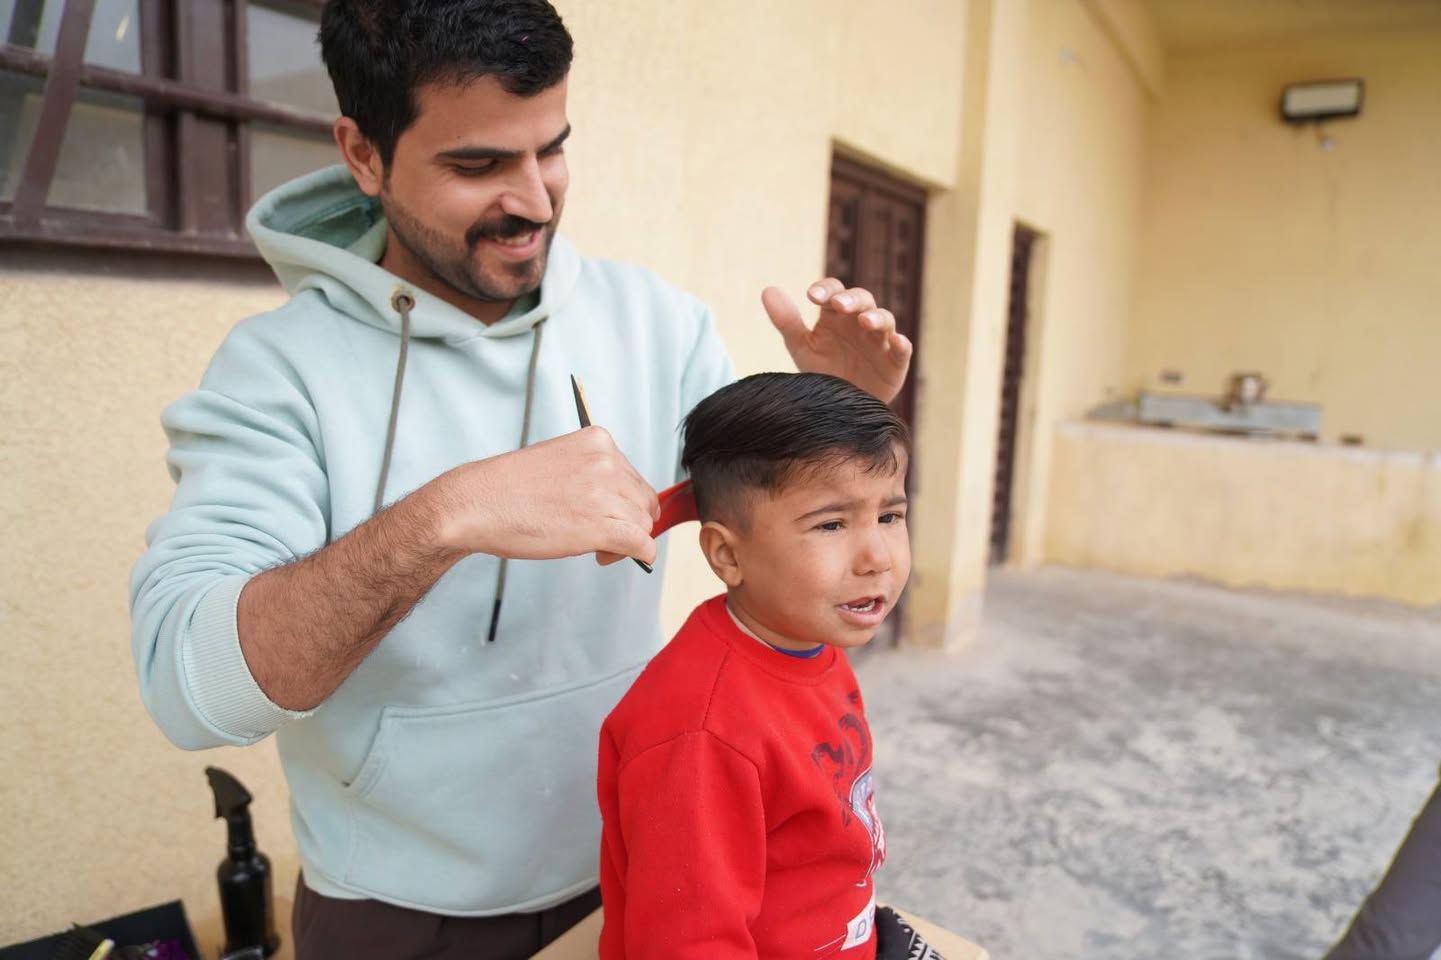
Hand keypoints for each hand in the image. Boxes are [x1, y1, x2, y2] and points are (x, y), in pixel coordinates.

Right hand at [429, 427, 660, 565]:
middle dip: (628, 522)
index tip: (604, 515)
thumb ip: (592, 474)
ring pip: (643, 524)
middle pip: (643, 501)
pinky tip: (612, 557)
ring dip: (626, 541)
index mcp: (598, 440)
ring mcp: (604, 493)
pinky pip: (641, 544)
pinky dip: (640, 555)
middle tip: (603, 537)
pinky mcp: (600, 525)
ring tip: (596, 548)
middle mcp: (607, 462)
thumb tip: (622, 503)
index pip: (633, 476)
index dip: (623, 502)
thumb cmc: (509, 488)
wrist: (477, 504)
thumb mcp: (559, 461)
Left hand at [762, 279, 912, 403]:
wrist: (838, 409)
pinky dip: (902, 344)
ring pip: (885, 320)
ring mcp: (880, 341)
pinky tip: (897, 341)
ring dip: (876, 318)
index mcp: (837, 315)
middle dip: (851, 300)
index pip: (834, 291)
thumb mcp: (801, 347)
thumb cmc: (821, 371)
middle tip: (839, 304)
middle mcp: (860, 322)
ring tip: (865, 322)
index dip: (825, 289)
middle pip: (862, 300)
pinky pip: (902, 350)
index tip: (811, 296)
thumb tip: (767, 290)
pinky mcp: (895, 363)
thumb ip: (786, 321)